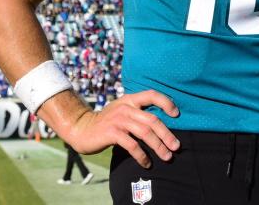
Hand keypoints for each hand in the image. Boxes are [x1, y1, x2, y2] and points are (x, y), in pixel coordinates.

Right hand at [65, 90, 180, 168]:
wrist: (81, 129)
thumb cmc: (106, 122)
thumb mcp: (122, 111)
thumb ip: (137, 113)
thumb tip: (161, 125)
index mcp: (130, 100)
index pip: (152, 94)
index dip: (166, 102)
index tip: (176, 114)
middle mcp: (125, 107)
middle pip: (153, 120)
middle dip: (167, 134)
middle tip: (177, 147)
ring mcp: (118, 120)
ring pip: (145, 133)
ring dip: (158, 147)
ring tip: (167, 157)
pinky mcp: (112, 133)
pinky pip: (132, 145)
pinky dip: (142, 156)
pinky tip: (147, 163)